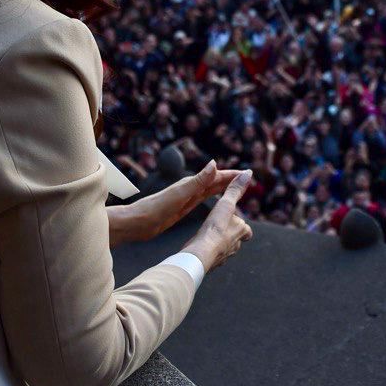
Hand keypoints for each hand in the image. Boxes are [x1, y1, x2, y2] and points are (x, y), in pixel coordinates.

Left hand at [107, 160, 247, 246]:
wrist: (137, 222)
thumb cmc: (156, 208)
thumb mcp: (180, 194)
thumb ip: (198, 180)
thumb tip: (214, 163)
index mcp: (191, 183)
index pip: (216, 176)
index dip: (232, 175)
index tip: (248, 173)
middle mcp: (190, 188)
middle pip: (215, 181)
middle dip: (231, 178)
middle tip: (248, 178)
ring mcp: (186, 197)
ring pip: (210, 189)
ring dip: (224, 186)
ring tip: (237, 186)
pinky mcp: (183, 207)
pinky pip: (203, 199)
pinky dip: (213, 196)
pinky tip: (216, 199)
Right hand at [183, 171, 253, 271]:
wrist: (200, 254)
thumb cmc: (214, 229)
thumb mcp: (225, 205)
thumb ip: (235, 190)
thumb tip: (248, 173)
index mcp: (241, 232)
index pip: (246, 230)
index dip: (241, 226)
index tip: (235, 221)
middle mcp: (235, 246)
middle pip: (237, 240)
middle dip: (231, 235)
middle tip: (221, 229)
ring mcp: (224, 257)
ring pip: (225, 250)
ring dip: (220, 244)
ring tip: (211, 238)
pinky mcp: (212, 264)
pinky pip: (213, 258)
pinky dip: (210, 253)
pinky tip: (202, 249)